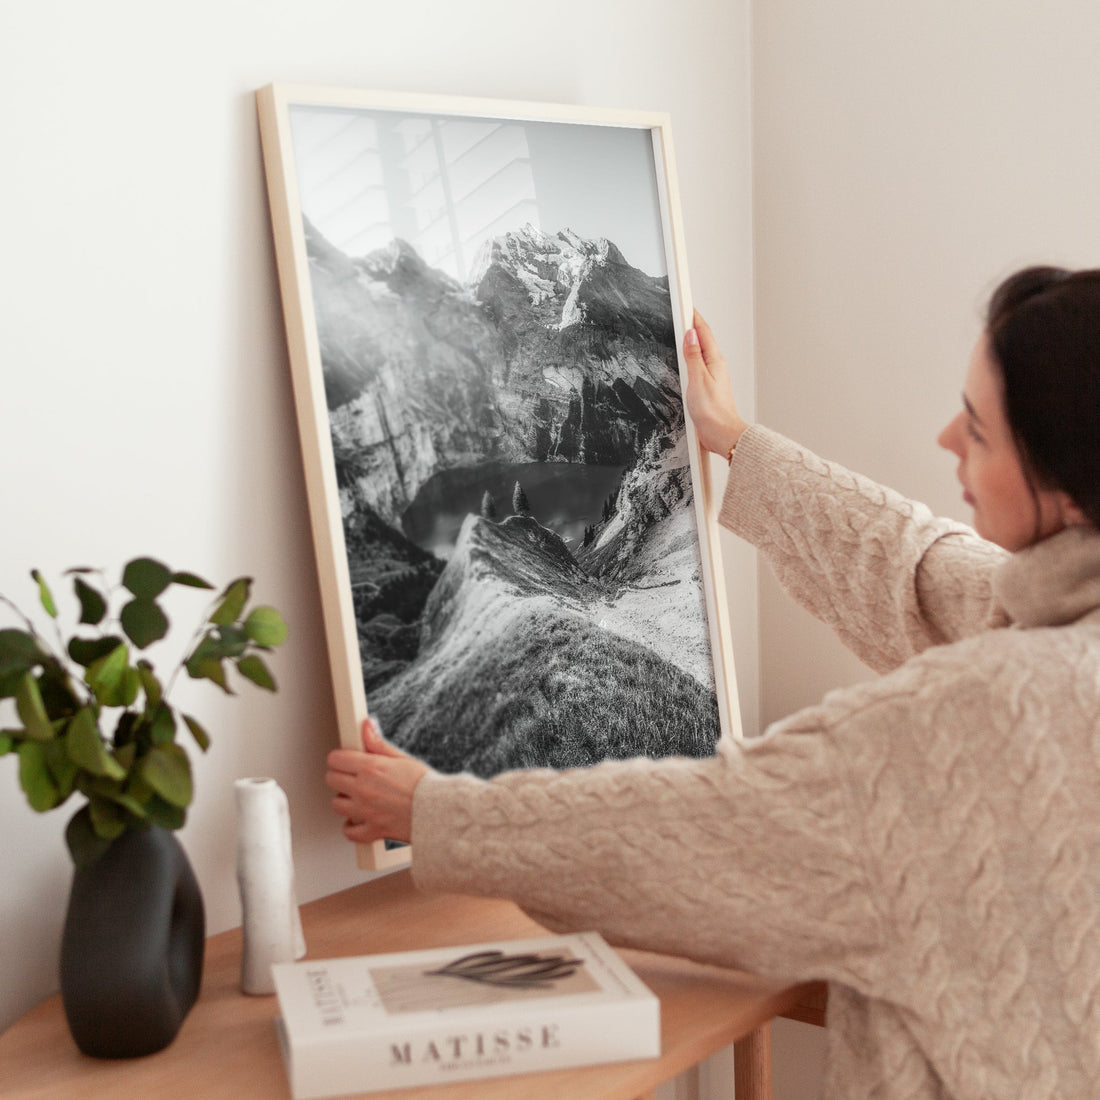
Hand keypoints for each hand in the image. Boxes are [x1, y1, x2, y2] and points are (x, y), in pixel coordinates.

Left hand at [325, 718, 430, 844]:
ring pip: (336, 805)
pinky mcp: (372, 829)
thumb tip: (367, 726)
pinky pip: (349, 832)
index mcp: (371, 768)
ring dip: (344, 800)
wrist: (440, 811)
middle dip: (339, 776)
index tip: (345, 760)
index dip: (340, 758)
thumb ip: (378, 743)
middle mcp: (364, 789)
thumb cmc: (425, 785)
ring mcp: (366, 811)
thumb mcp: (401, 758)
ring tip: (357, 797)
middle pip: (331, 780)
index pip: (336, 759)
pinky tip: (358, 820)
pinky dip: (351, 827)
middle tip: (351, 777)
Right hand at [683, 310, 748, 456]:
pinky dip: (691, 357)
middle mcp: (715, 366)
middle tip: (683, 312)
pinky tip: (686, 359)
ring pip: (701, 352)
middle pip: (703, 340)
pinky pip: (698, 365)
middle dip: (692, 325)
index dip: (694, 317)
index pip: (703, 332)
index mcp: (714, 361)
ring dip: (692, 341)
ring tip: (683, 329)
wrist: (722, 434)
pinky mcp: (708, 387)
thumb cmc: (713, 411)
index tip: (686, 305)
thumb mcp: (698, 380)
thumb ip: (693, 356)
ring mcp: (712, 376)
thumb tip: (690, 335)